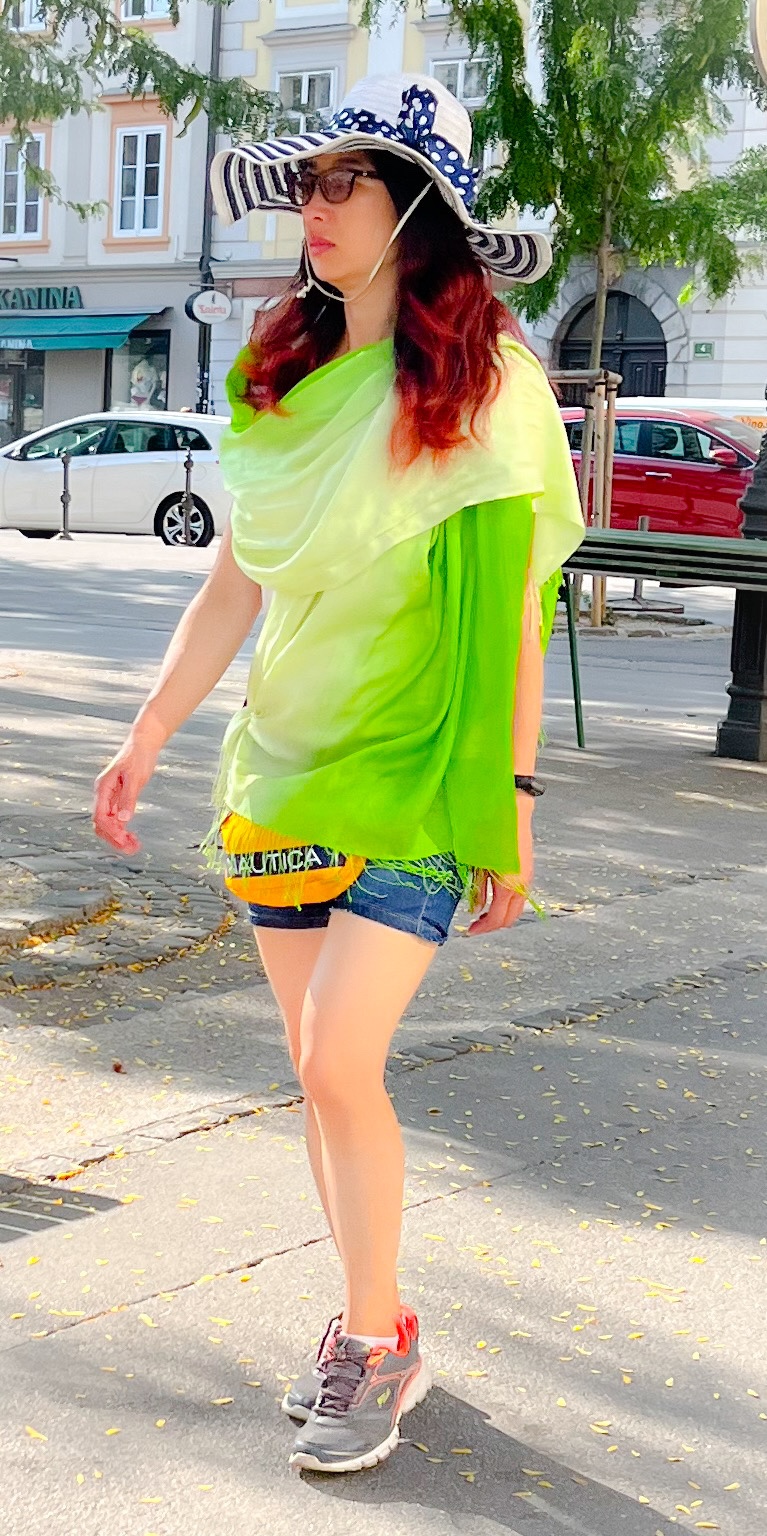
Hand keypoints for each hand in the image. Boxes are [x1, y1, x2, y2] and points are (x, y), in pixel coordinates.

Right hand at [92, 735, 159, 853]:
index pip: (100, 817)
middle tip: (132, 849)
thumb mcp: (136, 778)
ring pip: (108, 823)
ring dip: (118, 837)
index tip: (126, 840)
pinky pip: (115, 818)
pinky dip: (122, 829)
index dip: (111, 831)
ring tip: (134, 846)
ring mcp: (110, 797)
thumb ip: (128, 798)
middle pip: (101, 824)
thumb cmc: (139, 757)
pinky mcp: (118, 797)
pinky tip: (132, 836)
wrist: (144, 743)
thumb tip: (124, 820)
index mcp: (103, 788)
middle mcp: (103, 794)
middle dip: (114, 838)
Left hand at [467, 799, 533, 935]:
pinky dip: (505, 900)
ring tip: (481, 911)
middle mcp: (522, 883)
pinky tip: (491, 894)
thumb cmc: (489, 829)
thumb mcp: (476, 861)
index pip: (498, 918)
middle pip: (511, 917)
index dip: (483, 928)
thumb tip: (476, 907)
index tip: (469, 931)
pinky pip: (518, 893)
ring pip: (516, 905)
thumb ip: (477, 887)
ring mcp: (526, 875)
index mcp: (509, 884)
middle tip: (475, 925)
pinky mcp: (526, 867)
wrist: (511, 805)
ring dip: (499, 912)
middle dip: (493, 924)